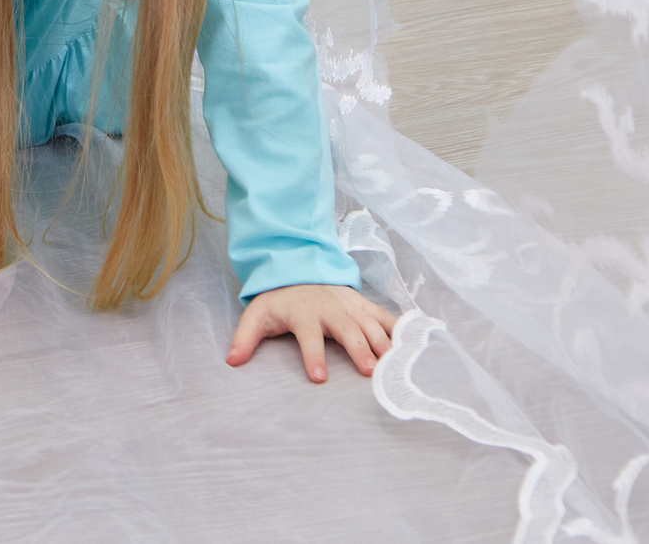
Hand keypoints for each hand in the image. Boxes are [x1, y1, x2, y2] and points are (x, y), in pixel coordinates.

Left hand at [226, 284, 394, 383]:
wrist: (299, 270)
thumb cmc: (279, 301)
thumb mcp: (257, 316)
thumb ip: (245, 338)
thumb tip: (232, 361)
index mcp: (304, 313)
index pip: (308, 336)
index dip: (313, 356)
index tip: (319, 378)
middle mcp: (331, 308)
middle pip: (347, 329)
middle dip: (359, 349)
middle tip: (369, 372)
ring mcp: (351, 305)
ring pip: (370, 323)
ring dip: (383, 343)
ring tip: (395, 364)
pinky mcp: (364, 305)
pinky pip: (385, 316)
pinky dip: (401, 328)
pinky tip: (416, 344)